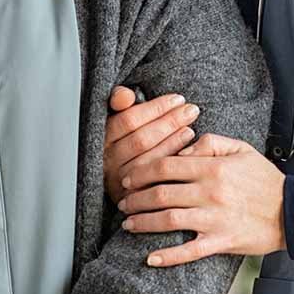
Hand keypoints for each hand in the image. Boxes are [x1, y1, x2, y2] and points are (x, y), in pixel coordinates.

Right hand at [103, 86, 200, 205]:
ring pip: (149, 160)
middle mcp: (107, 161)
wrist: (121, 179)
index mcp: (102, 138)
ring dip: (173, 142)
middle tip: (191, 110)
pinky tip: (187, 151)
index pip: (128, 120)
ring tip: (190, 128)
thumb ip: (118, 100)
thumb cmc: (124, 139)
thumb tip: (126, 96)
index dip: (156, 108)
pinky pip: (155, 180)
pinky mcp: (132, 198)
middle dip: (170, 122)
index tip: (177, 99)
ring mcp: (119, 181)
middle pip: (141, 140)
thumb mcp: (118, 117)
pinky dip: (172, 162)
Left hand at [117, 133, 286, 265]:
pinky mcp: (221, 242)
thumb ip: (210, 142)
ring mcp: (215, 219)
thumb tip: (182, 149)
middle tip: (122, 202)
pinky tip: (150, 258)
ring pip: (168, 220)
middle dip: (135, 198)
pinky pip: (189, 251)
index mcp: (213, 167)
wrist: (293, 211)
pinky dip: (167, 256)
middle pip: (161, 193)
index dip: (141, 171)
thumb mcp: (241, 148)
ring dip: (143, 222)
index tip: (129, 177)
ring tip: (128, 224)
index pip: (166, 165)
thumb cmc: (265, 179)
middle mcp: (210, 192)